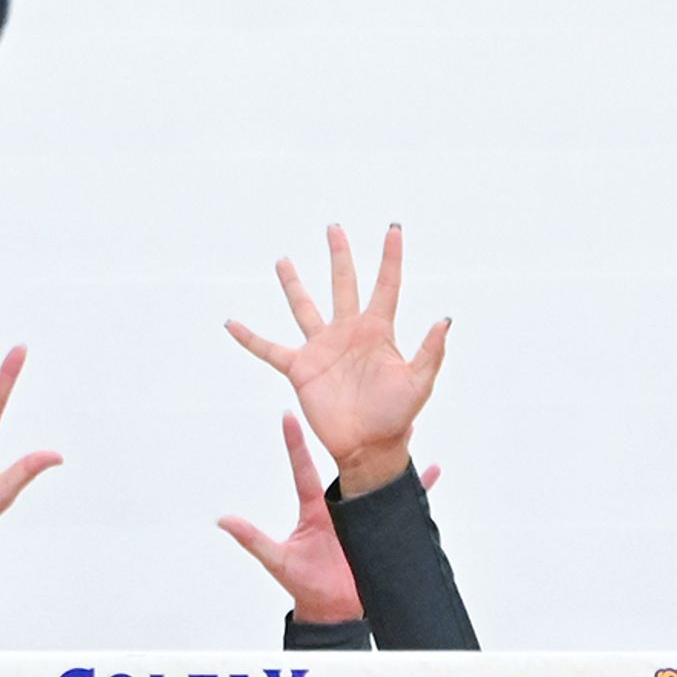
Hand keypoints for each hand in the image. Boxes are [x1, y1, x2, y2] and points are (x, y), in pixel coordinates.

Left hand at [216, 419, 437, 624]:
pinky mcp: (381, 528)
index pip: (303, 470)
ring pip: (377, 477)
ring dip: (389, 455)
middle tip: (357, 405)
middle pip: (347, 464)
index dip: (295, 444)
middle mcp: (338, 506)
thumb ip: (253, 540)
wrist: (334, 611)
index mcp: (313, 509)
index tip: (288, 415)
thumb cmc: (304, 587)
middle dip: (354, 437)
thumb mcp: (278, 561)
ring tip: (402, 428)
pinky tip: (429, 471)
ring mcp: (361, 515)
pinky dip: (416, 488)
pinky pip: (401, 504)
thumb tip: (224, 520)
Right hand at [226, 224, 448, 499]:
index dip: (390, 257)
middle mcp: (348, 332)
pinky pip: (269, 350)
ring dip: (293, 284)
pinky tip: (231, 323)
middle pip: (342, 284)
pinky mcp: (301, 369)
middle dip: (339, 256)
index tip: (394, 228)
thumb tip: (444, 320)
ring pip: (304, 307)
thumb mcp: (418, 383)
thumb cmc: (396, 417)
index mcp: (377, 331)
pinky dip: (250, 338)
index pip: (386, 285)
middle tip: (334, 228)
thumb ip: (430, 352)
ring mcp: (322, 348)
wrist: (369, 447)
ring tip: (282, 261)